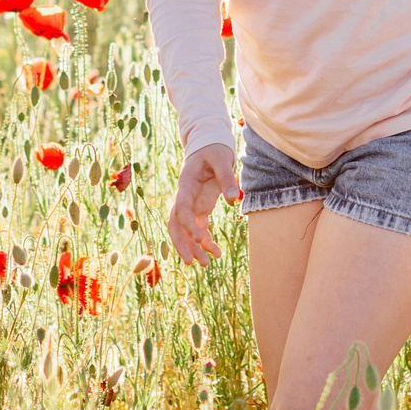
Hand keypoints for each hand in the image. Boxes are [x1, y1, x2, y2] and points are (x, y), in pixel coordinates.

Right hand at [167, 143, 240, 264]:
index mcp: (186, 184)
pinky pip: (198, 228)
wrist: (209, 144)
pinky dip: (205, 242)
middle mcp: (185, 196)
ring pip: (186, 230)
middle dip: (181, 244)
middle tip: (191, 263)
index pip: (181, 208)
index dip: (188, 225)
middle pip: (175, 224)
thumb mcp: (222, 159)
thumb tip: (235, 200)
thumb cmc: (214, 149)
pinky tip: (216, 253)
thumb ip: (227, 178)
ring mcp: (191, 204)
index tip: (201, 239)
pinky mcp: (200, 207)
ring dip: (193, 248)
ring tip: (207, 265)